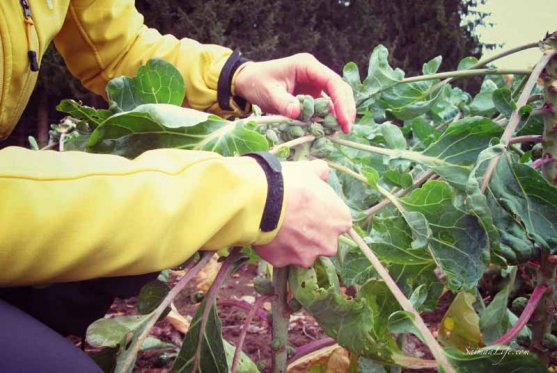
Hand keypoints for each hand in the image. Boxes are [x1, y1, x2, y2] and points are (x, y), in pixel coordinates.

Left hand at [234, 54, 355, 132]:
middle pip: (339, 89)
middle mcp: (314, 73)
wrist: (247, 82)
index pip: (332, 81)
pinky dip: (327, 119)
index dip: (341, 100)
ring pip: (335, 99)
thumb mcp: (268, 92)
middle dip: (345, 109)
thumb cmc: (256, 82)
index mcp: (306, 66)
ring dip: (338, 115)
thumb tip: (298, 113)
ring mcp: (314, 85)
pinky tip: (328, 131)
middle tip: (346, 130)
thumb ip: (283, 102)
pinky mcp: (311, 96)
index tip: (344, 120)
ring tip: (339, 133)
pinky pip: (324, 107)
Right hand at [253, 160, 351, 267]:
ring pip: (303, 252)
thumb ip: (320, 172)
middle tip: (294, 217)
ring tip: (278, 226)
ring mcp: (306, 256)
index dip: (323, 212)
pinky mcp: (284, 262)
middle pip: (323, 240)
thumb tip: (322, 172)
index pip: (338, 220)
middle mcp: (329, 243)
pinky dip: (276, 248)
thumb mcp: (309, 169)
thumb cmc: (291, 183)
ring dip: (294, 243)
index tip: (310, 206)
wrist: (262, 201)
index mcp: (341, 221)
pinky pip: (282, 256)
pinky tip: (268, 233)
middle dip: (311, 233)